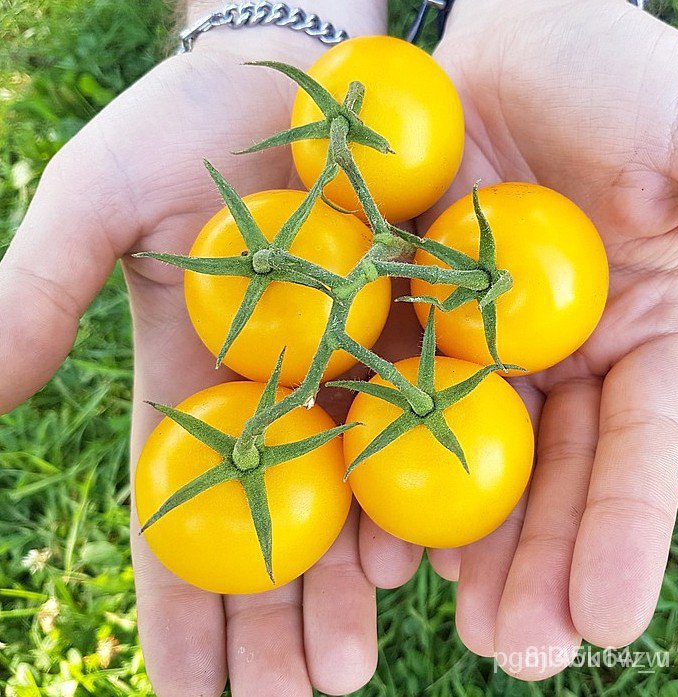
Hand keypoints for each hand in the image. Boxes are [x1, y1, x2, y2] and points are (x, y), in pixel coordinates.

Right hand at [0, 2, 391, 693]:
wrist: (293, 81)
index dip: (178, 610)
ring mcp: (340, 379)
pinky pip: (407, 438)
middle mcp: (268, 401)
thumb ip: (35, 292)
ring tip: (344, 672)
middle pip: (263, 535)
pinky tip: (410, 570)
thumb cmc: (186, 130)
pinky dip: (402, 504)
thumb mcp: (95, 203)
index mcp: (192, 388)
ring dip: (336, 594)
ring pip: (338, 508)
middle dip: (269, 628)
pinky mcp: (408, 341)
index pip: (175, 520)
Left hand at [397, 0, 677, 678]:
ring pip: (467, 460)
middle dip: (536, 568)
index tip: (608, 626)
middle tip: (513, 654)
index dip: (625, 538)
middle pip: (549, 479)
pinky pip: (391, 403)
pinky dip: (381, 467)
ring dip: (460, 544)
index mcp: (642, 334)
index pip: (641, 454)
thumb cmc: (607, 73)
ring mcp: (477, 345)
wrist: (505, 46)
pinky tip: (371, 536)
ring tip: (447, 620)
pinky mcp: (406, 320)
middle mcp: (559, 358)